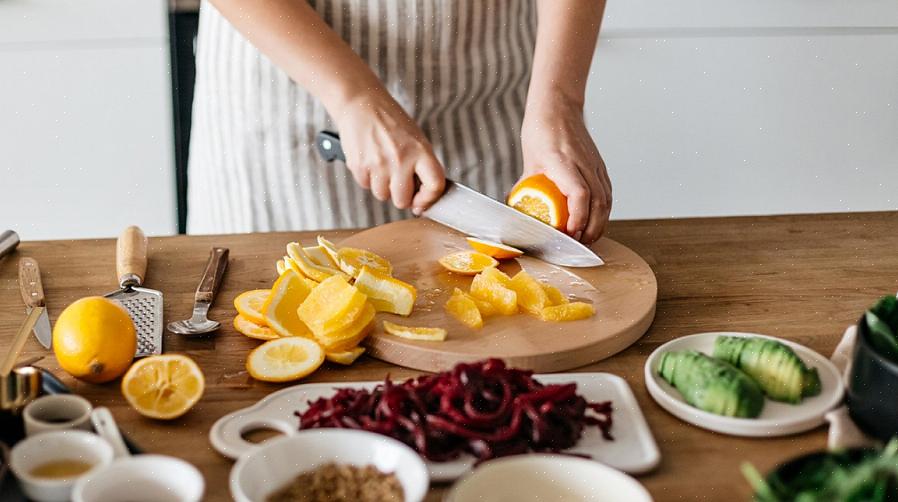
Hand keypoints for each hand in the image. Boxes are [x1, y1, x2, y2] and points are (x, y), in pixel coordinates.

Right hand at [331, 91, 444, 213]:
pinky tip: (370, 161)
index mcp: (421, 151)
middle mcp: (401, 159)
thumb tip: (423, 195)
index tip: (422, 204)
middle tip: (397, 183)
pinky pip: (365, 186)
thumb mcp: (416, 139)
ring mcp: (379, 164)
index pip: (435, 185)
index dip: (429, 200)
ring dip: (382, 187)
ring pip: (382, 196)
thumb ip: (422, 166)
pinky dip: (367, 178)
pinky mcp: (359, 166)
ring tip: (382, 166)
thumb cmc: (390, 122)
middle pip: (403, 201)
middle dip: (400, 196)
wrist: (362, 104)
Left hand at [519, 99, 610, 243]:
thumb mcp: (530, 161)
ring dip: (599, 223)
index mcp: (564, 162)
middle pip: (598, 203)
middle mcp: (584, 164)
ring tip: (587, 238)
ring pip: (606, 200)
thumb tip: (520, 211)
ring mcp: (595, 165)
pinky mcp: (600, 167)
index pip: (579, 194)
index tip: (569, 233)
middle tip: (578, 243)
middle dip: (591, 228)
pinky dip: (603, 212)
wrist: (559, 107)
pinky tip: (594, 222)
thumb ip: (528, 186)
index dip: (577, 217)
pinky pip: (607, 193)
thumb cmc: (541, 131)